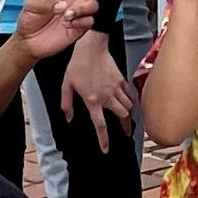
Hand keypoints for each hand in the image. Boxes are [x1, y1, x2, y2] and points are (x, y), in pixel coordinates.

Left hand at [11, 0, 123, 62]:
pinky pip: (88, 22)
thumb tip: (64, 5)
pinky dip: (80, 22)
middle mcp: (75, 2)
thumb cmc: (29, 20)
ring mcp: (78, 16)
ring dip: (82, 9)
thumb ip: (46, 2)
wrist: (28, 42)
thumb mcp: (31, 5)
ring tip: (68, 15)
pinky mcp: (79, 29)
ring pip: (93, 7)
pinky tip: (68, 25)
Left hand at [59, 28, 134, 152]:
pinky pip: (130, 93)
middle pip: (121, 116)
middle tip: (125, 134)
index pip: (100, 126)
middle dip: (125, 127)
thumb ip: (66, 104)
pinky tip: (131, 104)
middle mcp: (107, 97)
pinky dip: (132, 101)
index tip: (106, 149)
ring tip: (129, 121)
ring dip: (129, 115)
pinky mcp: (121, 79)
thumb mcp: (66, 85)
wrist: (92, 47)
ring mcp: (116, 88)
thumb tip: (69, 118)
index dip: (104, 140)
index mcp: (92, 101)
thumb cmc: (78, 64)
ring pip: (128, 106)